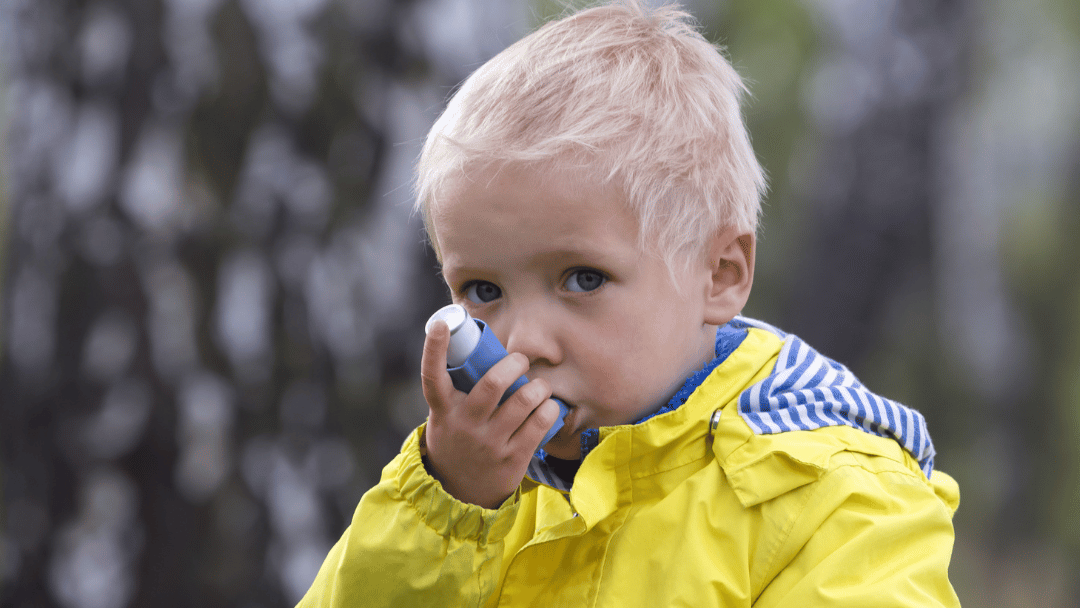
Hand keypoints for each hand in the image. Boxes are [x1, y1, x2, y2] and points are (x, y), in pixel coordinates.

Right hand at [420, 320, 560, 508]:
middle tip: (521, 361)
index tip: (441, 323)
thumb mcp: (446, 417)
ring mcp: (490, 442)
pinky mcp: (513, 457)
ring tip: (540, 386)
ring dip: (539, 386)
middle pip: (493, 384)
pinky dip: (549, 408)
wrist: (460, 493)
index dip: (433, 348)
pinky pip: (540, 423)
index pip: (433, 376)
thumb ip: (459, 390)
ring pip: (523, 401)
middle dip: (514, 363)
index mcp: (444, 410)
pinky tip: (548, 406)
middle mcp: (465, 424)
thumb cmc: (457, 439)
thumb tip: (478, 347)